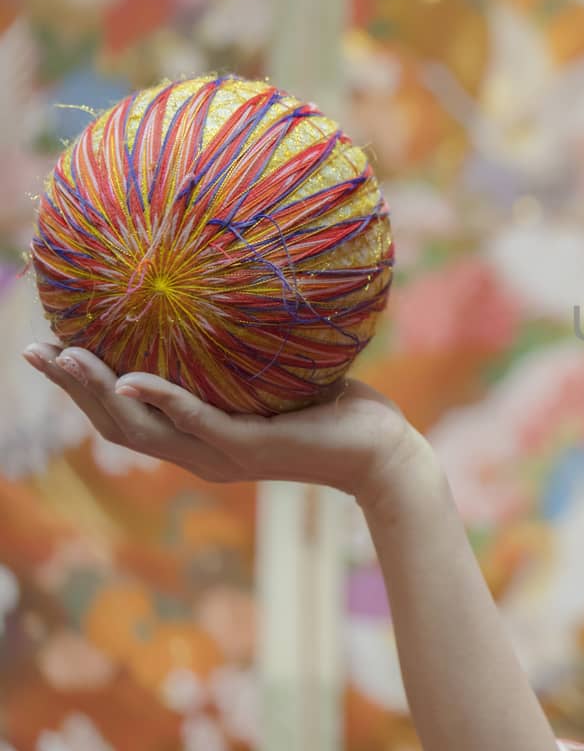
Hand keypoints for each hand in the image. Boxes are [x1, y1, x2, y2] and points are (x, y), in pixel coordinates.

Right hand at [21, 342, 428, 508]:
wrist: (381, 453)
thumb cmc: (335, 410)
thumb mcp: (277, 377)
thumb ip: (243, 353)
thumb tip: (226, 295)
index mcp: (201, 440)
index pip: (125, 418)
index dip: (81, 389)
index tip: (48, 350)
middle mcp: (202, 454)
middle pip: (115, 425)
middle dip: (70, 388)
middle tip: (32, 349)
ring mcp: (224, 455)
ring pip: (142, 428)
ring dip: (98, 392)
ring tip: (64, 357)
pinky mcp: (252, 448)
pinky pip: (198, 422)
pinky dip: (163, 401)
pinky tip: (134, 378)